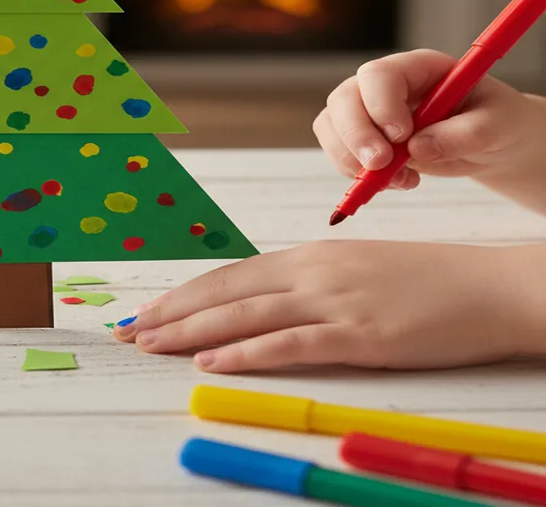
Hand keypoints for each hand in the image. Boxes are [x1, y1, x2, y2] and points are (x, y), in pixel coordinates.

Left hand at [113, 240, 545, 372]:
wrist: (490, 286)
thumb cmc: (426, 282)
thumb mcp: (356, 271)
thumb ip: (309, 283)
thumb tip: (265, 302)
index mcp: (310, 255)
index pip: (230, 275)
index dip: (184, 294)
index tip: (147, 309)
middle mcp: (312, 272)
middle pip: (225, 292)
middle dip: (170, 312)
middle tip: (126, 329)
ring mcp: (334, 302)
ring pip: (244, 315)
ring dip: (190, 331)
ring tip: (149, 343)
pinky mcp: (359, 335)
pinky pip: (289, 344)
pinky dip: (245, 353)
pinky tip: (211, 362)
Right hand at [313, 49, 542, 191]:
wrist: (492, 142)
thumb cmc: (498, 122)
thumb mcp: (498, 125)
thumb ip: (464, 133)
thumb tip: (417, 148)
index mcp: (419, 68)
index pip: (379, 74)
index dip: (380, 105)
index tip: (400, 136)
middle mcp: (385, 85)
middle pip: (344, 98)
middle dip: (355, 135)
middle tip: (379, 165)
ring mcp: (368, 110)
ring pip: (332, 125)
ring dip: (351, 158)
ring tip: (397, 180)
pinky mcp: (363, 137)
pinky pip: (339, 151)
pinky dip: (356, 173)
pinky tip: (395, 182)